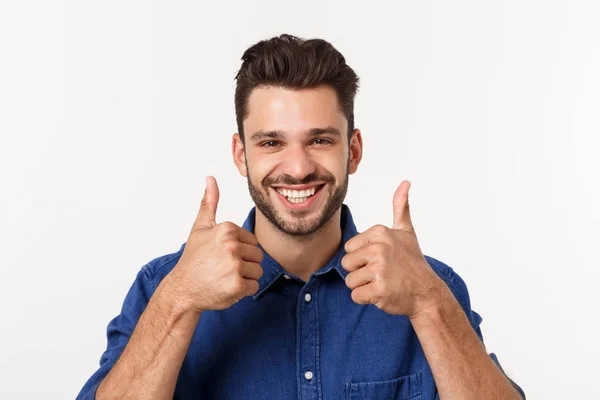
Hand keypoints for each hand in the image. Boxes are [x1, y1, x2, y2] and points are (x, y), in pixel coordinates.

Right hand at [165, 176, 263, 312]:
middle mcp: (231, 246)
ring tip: (225, 278)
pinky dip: (243, 291)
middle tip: (223, 268)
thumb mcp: (200, 228)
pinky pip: (254, 287)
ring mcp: (234, 266)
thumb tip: (211, 178)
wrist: (182, 289)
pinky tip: (227, 288)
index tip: (222, 255)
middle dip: (244, 264)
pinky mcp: (237, 285)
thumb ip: (209, 203)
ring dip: (245, 278)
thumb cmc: (193, 259)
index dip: (240, 251)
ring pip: (257, 271)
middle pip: (257, 256)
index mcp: (226, 229)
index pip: (252, 241)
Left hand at [341, 181, 443, 317]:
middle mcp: (379, 248)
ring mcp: (380, 270)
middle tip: (382, 273)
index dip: (362, 257)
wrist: (427, 292)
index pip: (349, 248)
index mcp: (380, 232)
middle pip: (346, 264)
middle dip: (360, 272)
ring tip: (383, 283)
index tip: (381, 259)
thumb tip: (405, 182)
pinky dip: (367, 299)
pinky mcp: (379, 290)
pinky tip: (383, 294)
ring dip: (364, 287)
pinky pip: (356, 296)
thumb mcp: (406, 232)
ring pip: (350, 281)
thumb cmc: (412, 262)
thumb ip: (401, 207)